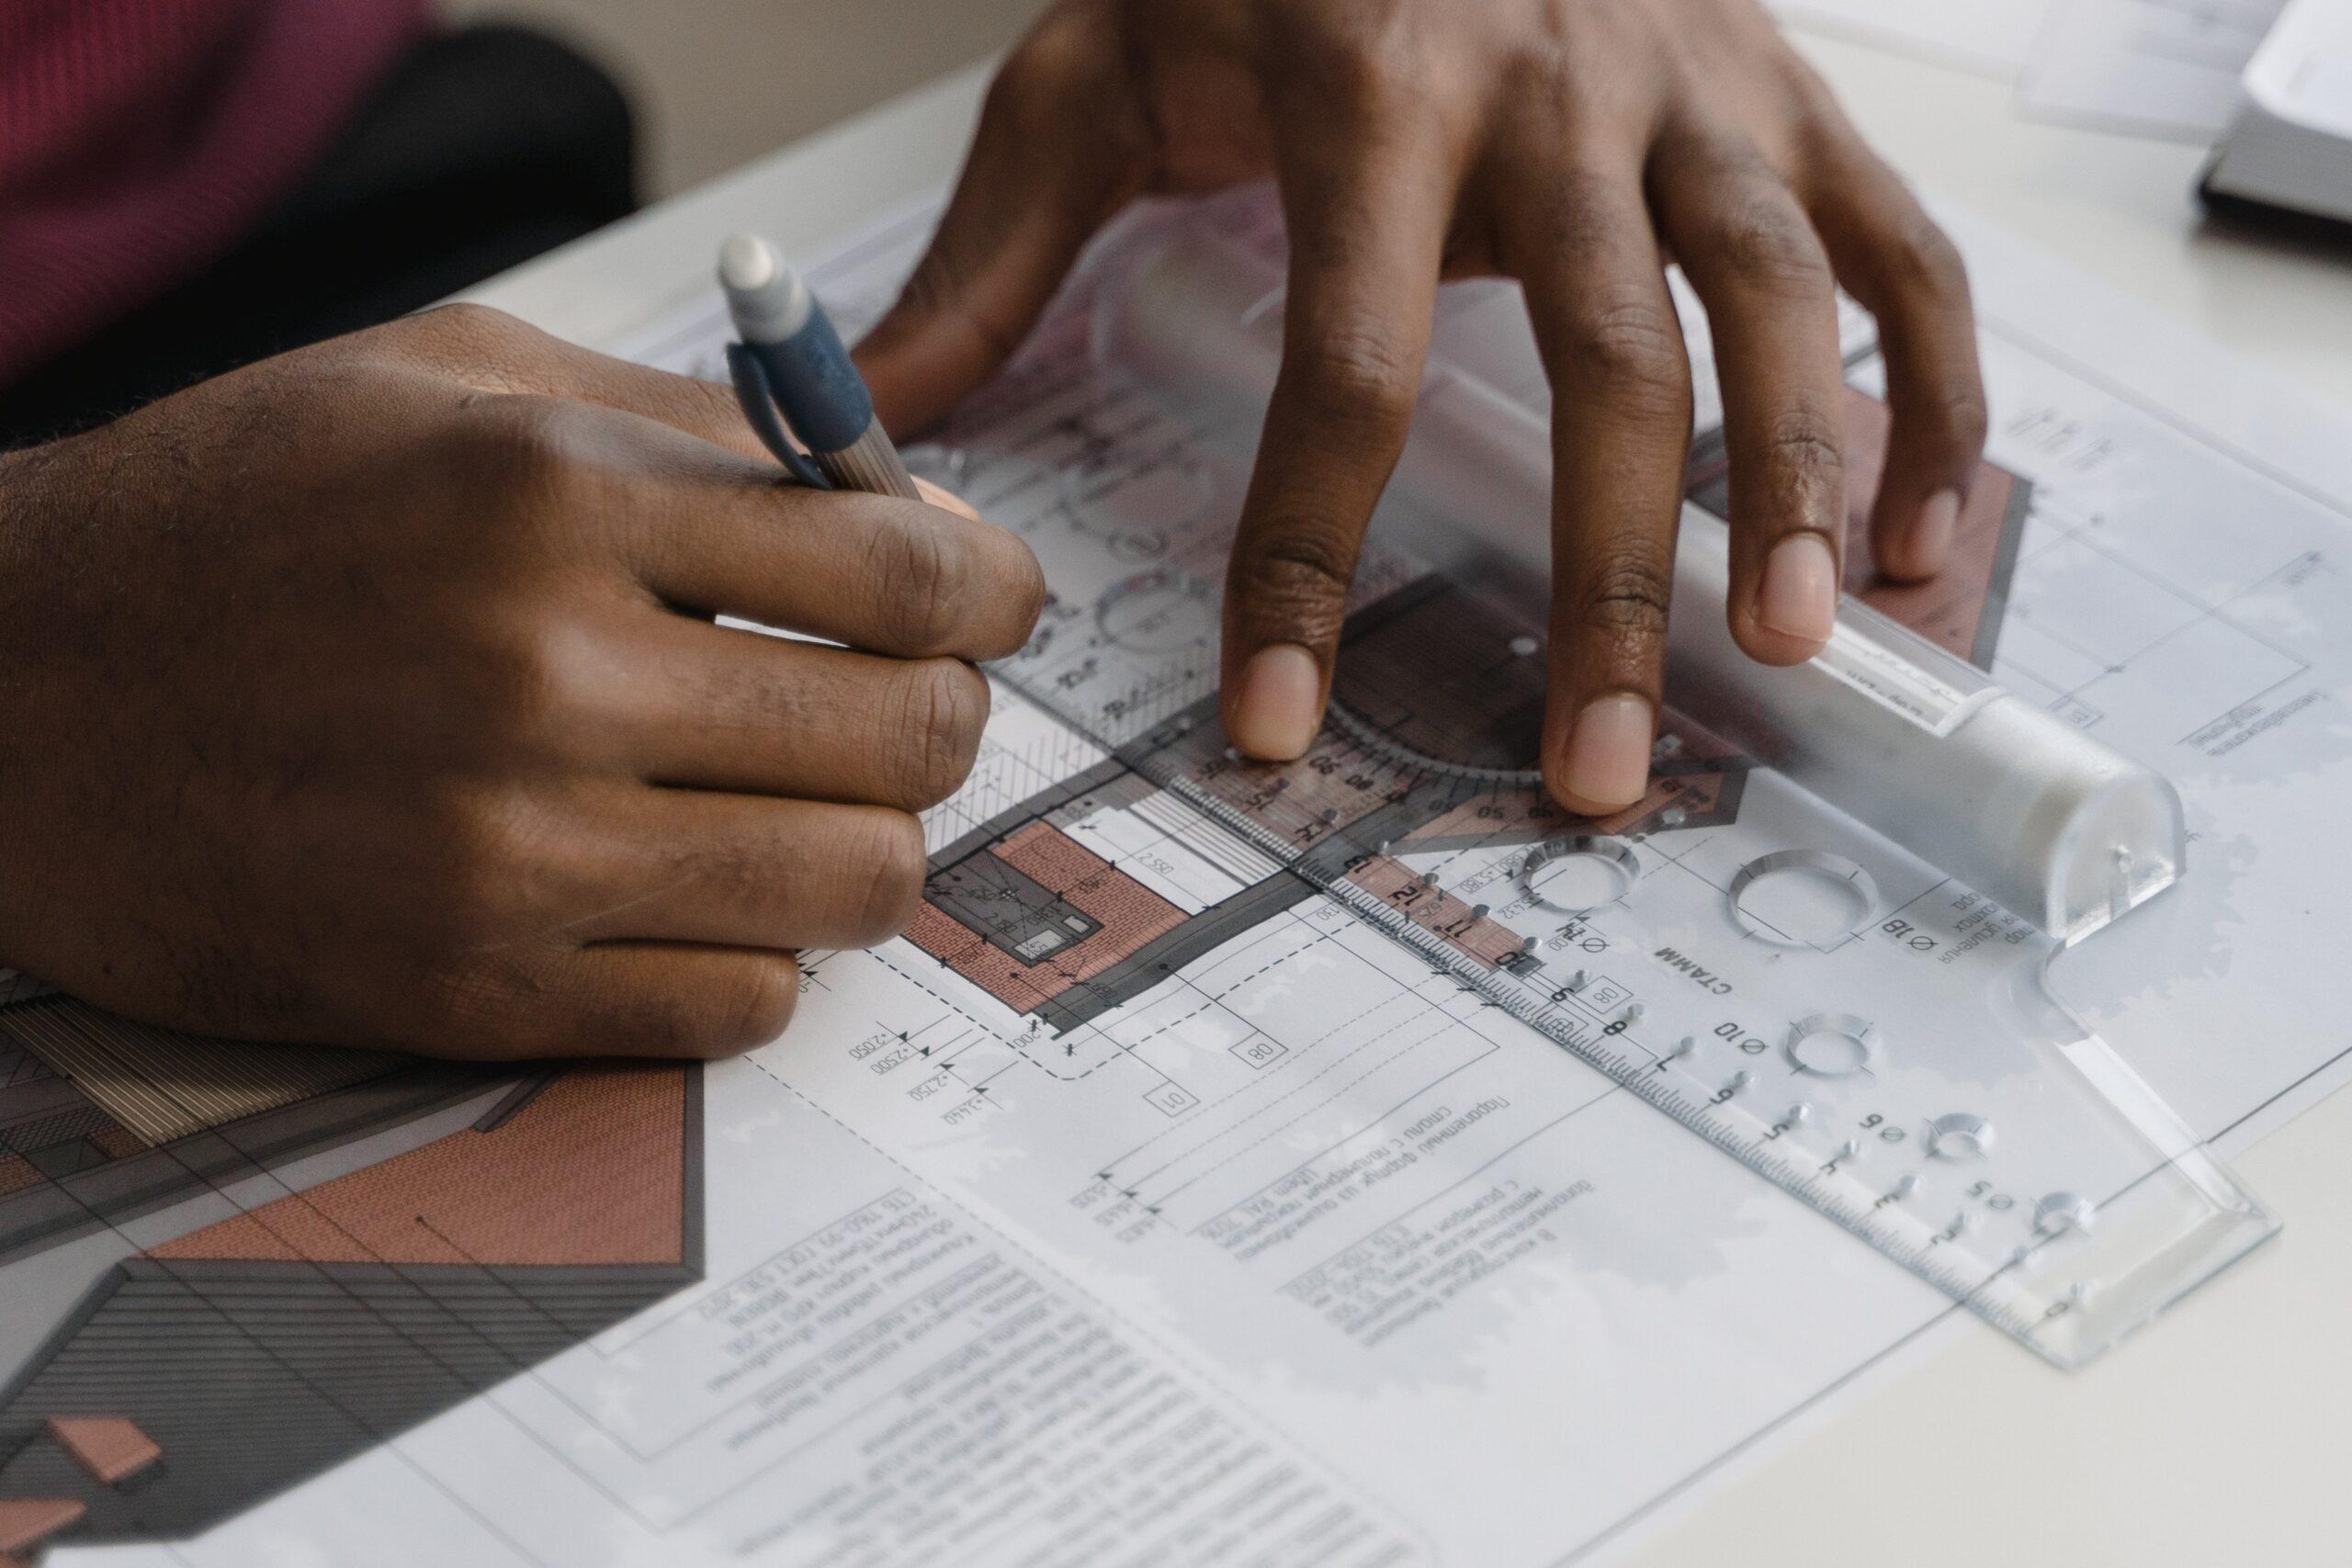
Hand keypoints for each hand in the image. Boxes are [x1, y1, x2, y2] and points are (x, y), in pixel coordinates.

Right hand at [0, 306, 1043, 1057]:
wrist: (2, 695)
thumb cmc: (235, 511)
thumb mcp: (451, 379)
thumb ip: (697, 427)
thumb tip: (909, 506)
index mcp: (558, 498)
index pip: (909, 573)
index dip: (993, 594)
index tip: (990, 605)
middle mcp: (549, 679)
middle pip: (916, 738)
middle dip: (945, 717)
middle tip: (899, 701)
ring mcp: (513, 856)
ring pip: (857, 888)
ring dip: (868, 843)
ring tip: (803, 800)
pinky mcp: (473, 992)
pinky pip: (743, 1008)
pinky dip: (763, 953)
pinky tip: (702, 890)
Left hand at [856, 0, 1985, 810]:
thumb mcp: (1100, 63)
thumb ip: (999, 242)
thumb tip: (884, 418)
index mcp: (1373, 93)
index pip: (1347, 371)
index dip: (1309, 563)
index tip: (1279, 721)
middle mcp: (1561, 88)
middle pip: (1609, 368)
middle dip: (1605, 588)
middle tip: (1592, 769)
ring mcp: (1698, 86)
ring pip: (1779, 305)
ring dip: (1803, 490)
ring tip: (1791, 653)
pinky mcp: (1788, 89)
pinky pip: (1901, 247)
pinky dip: (1935, 393)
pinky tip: (1927, 539)